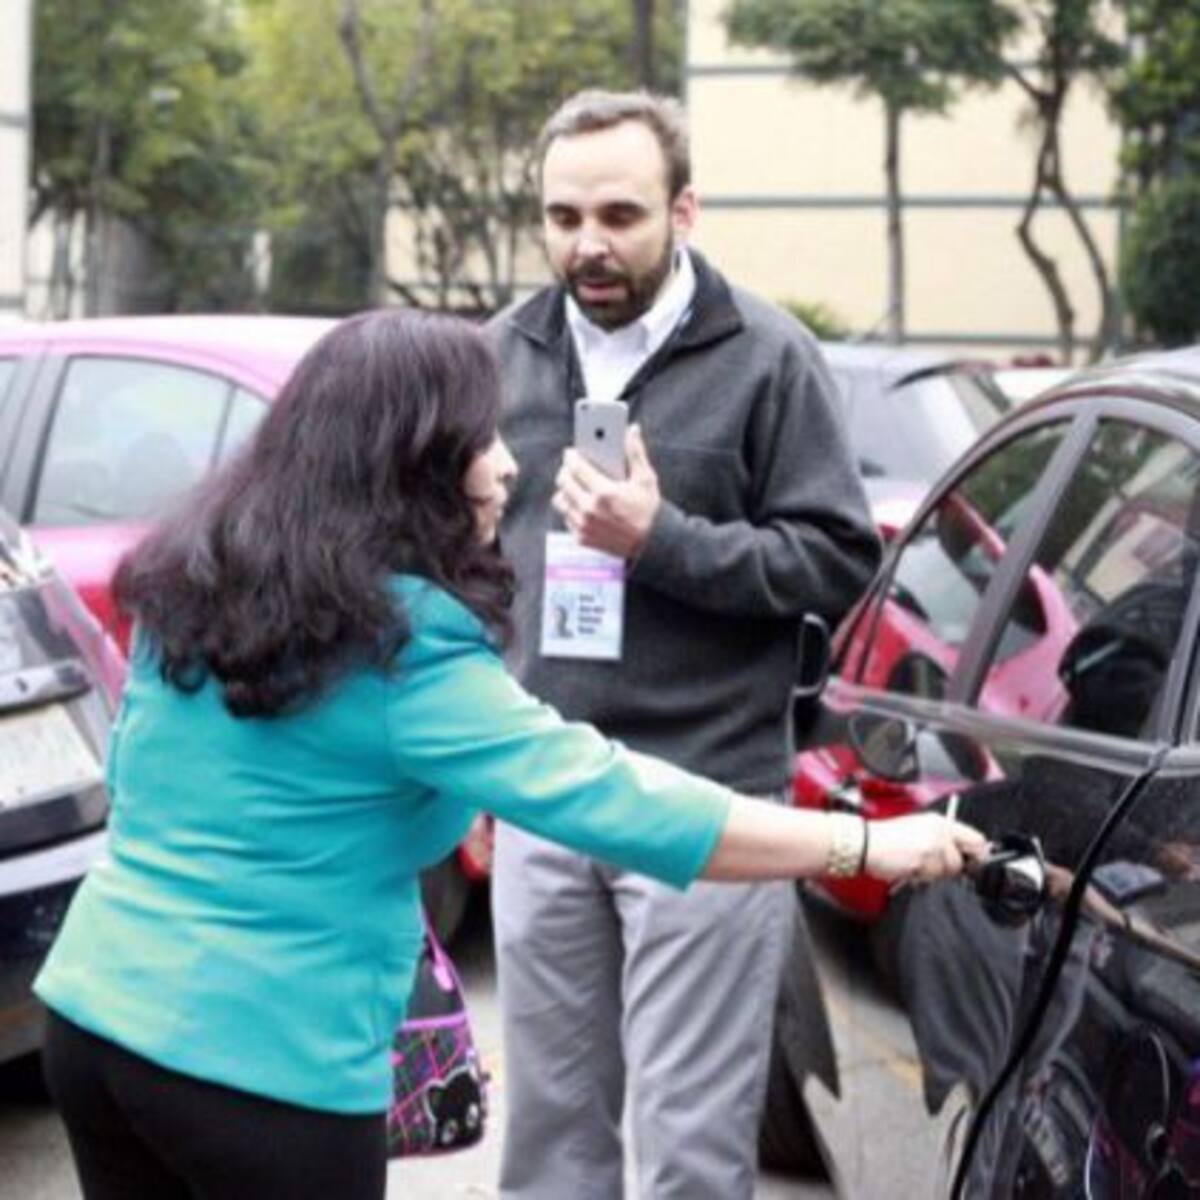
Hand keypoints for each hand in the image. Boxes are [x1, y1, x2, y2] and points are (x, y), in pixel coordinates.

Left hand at [552, 424, 660, 558]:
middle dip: (566, 471)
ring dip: (566, 490)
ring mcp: (584, 525)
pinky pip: (566, 518)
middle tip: (571, 467)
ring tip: (574, 485)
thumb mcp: (645, 479)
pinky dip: (571, 509)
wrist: (652, 545)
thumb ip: (635, 452)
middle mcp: (590, 509)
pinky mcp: (582, 538)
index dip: (571, 456)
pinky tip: (581, 503)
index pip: (575, 467)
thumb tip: (632, 429)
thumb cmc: (650, 510)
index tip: (571, 452)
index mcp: (604, 492)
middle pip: (563, 482)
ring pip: (560, 500)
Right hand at [865, 814, 987, 884]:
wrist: (866, 843)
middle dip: (949, 868)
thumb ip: (944, 838)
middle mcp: (940, 833)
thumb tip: (966, 853)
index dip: (977, 854)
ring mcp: (932, 848)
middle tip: (930, 864)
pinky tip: (910, 868)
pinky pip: (932, 878)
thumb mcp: (919, 827)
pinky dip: (923, 878)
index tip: (973, 862)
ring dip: (934, 874)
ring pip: (947, 872)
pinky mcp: (923, 863)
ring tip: (916, 864)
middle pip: (961, 861)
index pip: (976, 839)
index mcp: (941, 822)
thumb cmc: (888, 837)